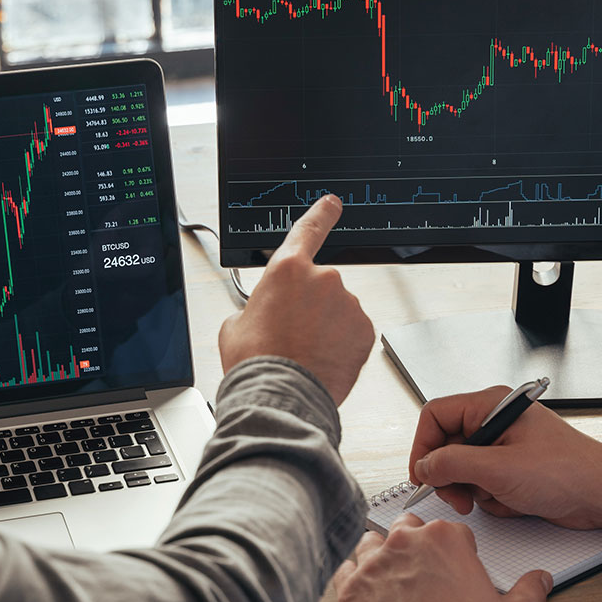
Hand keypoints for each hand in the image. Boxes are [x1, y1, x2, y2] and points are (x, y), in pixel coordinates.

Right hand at [218, 195, 374, 404]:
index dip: (322, 214)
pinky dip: (341, 343)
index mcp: (287, 269)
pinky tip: (322, 359)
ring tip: (304, 352)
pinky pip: (353, 331)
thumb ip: (256, 305)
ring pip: (338, 310)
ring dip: (326, 326)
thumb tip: (263, 312)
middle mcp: (323, 279)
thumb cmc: (257, 363)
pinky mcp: (364, 330)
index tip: (332, 204)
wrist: (281, 397)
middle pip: (319, 285)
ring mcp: (348, 303)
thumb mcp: (236, 324)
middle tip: (291, 334)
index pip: (309, 229)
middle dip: (309, 306)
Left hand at [333, 513, 551, 601]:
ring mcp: (373, 563)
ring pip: (372, 542)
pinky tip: (366, 590)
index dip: (457, 550)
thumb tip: (541, 580)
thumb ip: (530, 592)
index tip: (457, 568)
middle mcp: (405, 542)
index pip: (452, 530)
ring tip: (393, 576)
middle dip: (416, 542)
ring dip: (381, 554)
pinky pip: (345, 569)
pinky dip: (353, 577)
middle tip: (425, 570)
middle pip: (408, 526)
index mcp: (446, 539)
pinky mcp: (349, 588)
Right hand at [409, 386, 601, 529]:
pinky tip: (514, 502)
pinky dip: (492, 498)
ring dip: (473, 491)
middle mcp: (495, 422)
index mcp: (492, 406)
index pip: (436, 415)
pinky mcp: (512, 470)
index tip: (422, 475)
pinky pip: (482, 484)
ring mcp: (503, 447)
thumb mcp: (500, 469)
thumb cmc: (568, 472)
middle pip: (446, 445)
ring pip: (462, 470)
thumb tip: (424, 466)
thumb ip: (453, 464)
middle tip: (458, 497)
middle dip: (450, 476)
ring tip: (495, 498)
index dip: (423, 446)